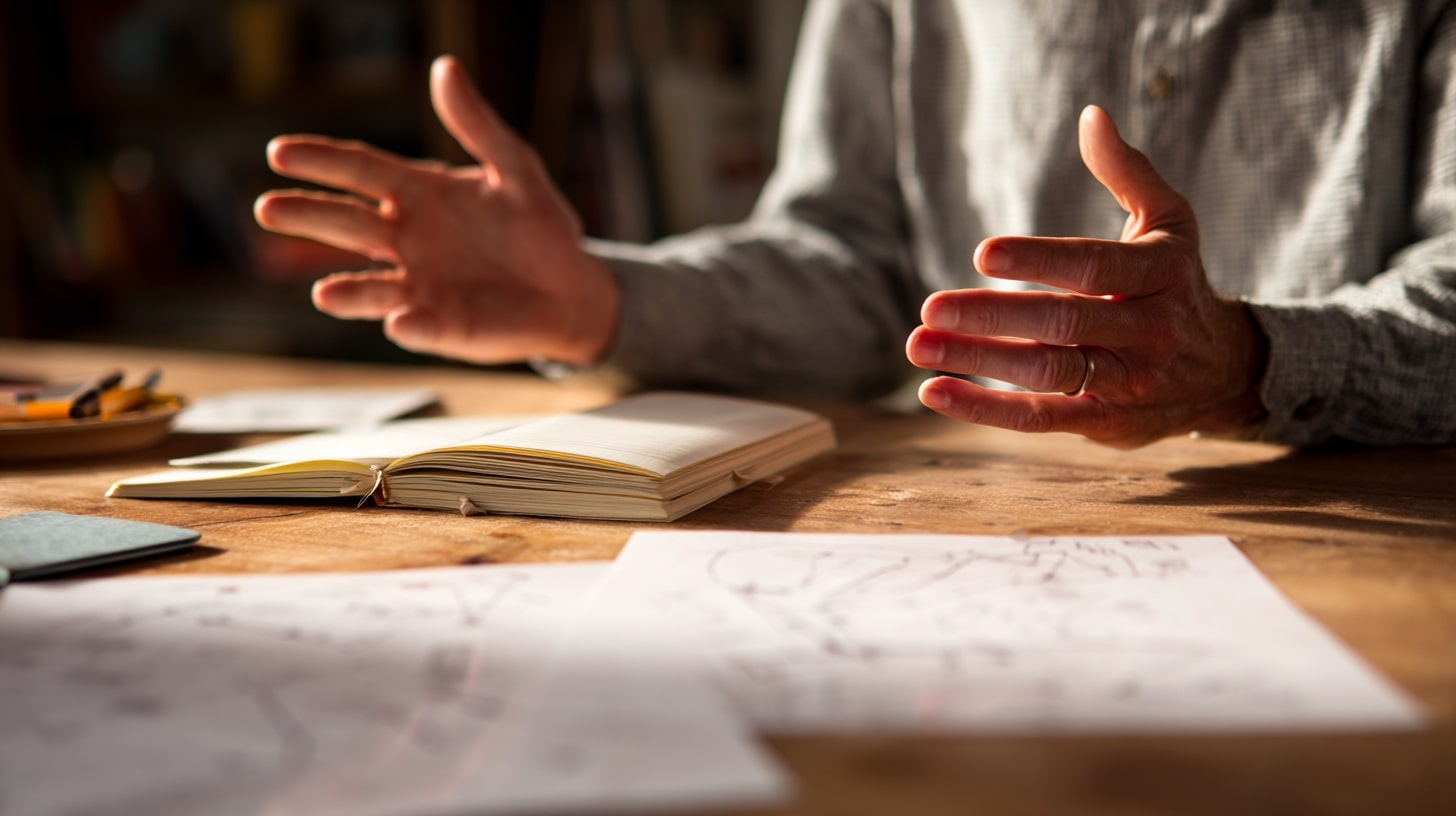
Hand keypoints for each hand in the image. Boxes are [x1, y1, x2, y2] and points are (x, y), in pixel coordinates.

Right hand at [255, 55, 618, 365]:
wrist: (573, 287)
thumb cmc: (538, 226)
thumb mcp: (515, 167)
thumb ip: (478, 125)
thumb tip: (446, 67)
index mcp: (418, 194)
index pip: (361, 170)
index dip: (323, 160)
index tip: (279, 152)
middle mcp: (406, 241)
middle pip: (350, 225)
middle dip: (310, 216)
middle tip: (268, 208)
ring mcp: (420, 286)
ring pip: (373, 288)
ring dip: (349, 293)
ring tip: (323, 295)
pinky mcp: (445, 326)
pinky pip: (422, 327)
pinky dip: (410, 326)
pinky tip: (400, 321)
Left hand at [905, 105, 1266, 448]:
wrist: (1228, 372)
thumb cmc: (1179, 283)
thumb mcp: (1169, 223)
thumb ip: (1127, 172)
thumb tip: (1091, 115)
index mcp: (1159, 273)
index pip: (1092, 266)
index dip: (1038, 260)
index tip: (982, 253)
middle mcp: (1147, 330)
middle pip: (1061, 323)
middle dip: (992, 317)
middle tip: (930, 308)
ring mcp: (1126, 380)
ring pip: (1046, 372)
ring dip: (978, 361)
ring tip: (919, 346)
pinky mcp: (1105, 422)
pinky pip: (1040, 418)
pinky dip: (985, 410)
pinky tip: (935, 392)